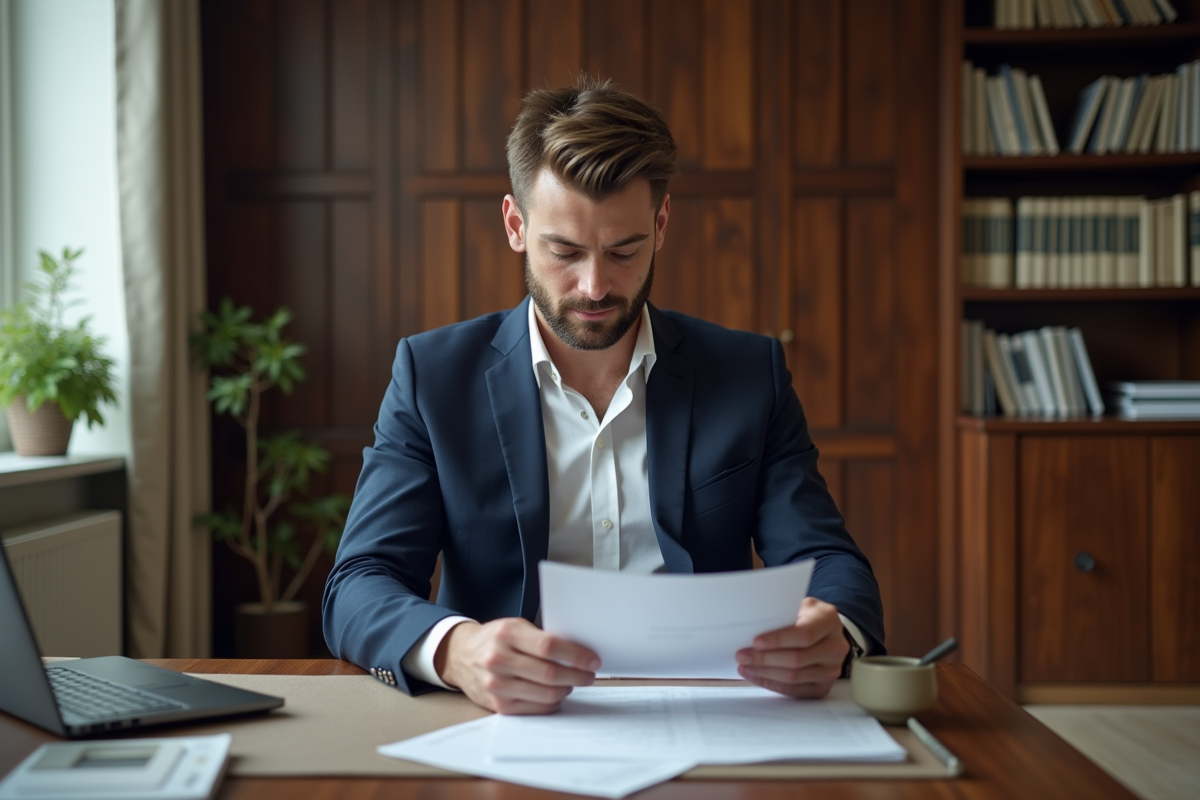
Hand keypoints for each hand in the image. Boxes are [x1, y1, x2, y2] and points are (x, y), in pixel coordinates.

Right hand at [436, 617, 599, 714]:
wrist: (461, 656)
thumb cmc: (495, 639)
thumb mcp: (515, 627)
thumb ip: (542, 638)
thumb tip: (579, 653)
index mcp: (507, 634)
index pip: (549, 647)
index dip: (576, 655)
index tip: (593, 660)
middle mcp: (499, 660)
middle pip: (549, 673)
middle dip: (577, 676)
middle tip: (589, 675)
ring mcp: (497, 685)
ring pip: (545, 694)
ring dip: (567, 689)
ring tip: (574, 682)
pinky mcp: (498, 705)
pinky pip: (536, 708)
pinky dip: (553, 702)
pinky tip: (557, 693)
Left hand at [735, 597, 848, 698]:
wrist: (825, 633)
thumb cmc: (806, 616)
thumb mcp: (798, 605)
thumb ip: (782, 613)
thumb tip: (752, 623)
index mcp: (829, 620)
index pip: (804, 634)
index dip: (778, 640)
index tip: (755, 642)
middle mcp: (836, 646)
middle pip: (797, 659)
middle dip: (765, 659)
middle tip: (742, 655)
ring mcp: (832, 669)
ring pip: (794, 677)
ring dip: (765, 674)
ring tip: (745, 667)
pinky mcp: (823, 686)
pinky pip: (794, 691)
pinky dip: (772, 684)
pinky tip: (757, 677)